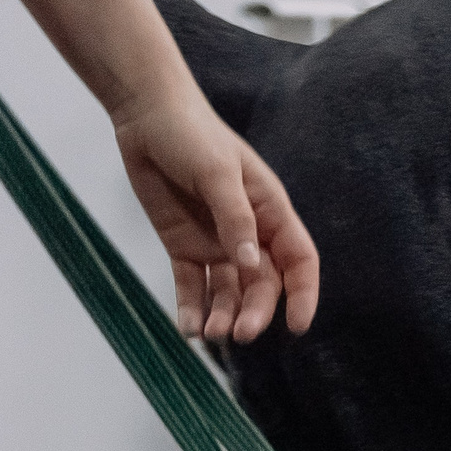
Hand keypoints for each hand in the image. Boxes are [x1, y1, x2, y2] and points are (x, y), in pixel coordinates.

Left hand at [113, 90, 319, 341]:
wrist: (147, 116)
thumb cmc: (193, 135)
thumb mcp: (218, 172)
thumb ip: (235, 218)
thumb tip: (251, 264)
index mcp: (270, 212)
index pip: (298, 261)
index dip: (303, 294)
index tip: (297, 326)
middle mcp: (249, 235)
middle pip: (262, 284)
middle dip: (255, 311)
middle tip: (240, 333)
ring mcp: (216, 244)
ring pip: (228, 291)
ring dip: (223, 315)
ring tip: (210, 334)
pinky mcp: (184, 247)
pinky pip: (192, 285)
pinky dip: (192, 308)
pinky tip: (189, 329)